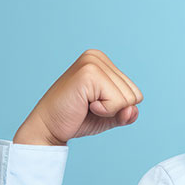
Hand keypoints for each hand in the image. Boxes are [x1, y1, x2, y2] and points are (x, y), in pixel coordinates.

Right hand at [12, 49, 143, 145]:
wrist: (48, 128)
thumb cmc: (78, 119)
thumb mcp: (111, 116)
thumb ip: (128, 113)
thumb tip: (132, 109)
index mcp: (104, 62)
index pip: (135, 92)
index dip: (119, 108)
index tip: (95, 105)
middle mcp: (98, 57)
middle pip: (134, 95)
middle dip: (115, 109)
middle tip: (88, 106)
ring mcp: (92, 62)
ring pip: (128, 99)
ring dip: (108, 110)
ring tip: (86, 105)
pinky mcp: (88, 73)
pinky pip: (118, 102)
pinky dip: (104, 111)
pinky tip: (85, 105)